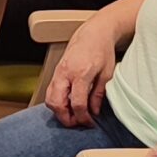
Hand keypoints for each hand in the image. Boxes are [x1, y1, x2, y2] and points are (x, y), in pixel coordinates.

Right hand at [42, 12, 121, 126]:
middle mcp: (65, 73)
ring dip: (59, 111)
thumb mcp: (106, 74)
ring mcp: (58, 72)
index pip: (77, 103)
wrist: (93, 33)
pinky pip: (50, 92)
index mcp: (80, 73)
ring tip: (73, 115)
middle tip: (78, 123)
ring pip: (49, 99)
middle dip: (66, 118)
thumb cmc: (102, 50)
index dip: (84, 118)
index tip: (90, 123)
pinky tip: (68, 105)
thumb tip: (94, 111)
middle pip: (57, 103)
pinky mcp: (56, 72)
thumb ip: (98, 94)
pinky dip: (56, 102)